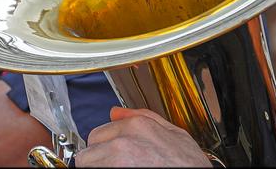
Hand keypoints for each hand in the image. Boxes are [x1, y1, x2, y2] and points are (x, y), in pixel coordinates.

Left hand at [75, 107, 211, 166]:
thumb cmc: (188, 165)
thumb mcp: (175, 133)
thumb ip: (144, 117)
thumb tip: (116, 112)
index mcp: (137, 126)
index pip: (99, 133)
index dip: (106, 147)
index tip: (112, 156)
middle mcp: (122, 141)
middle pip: (89, 151)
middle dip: (99, 159)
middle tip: (117, 166)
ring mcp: (115, 162)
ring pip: (87, 165)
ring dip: (99, 168)